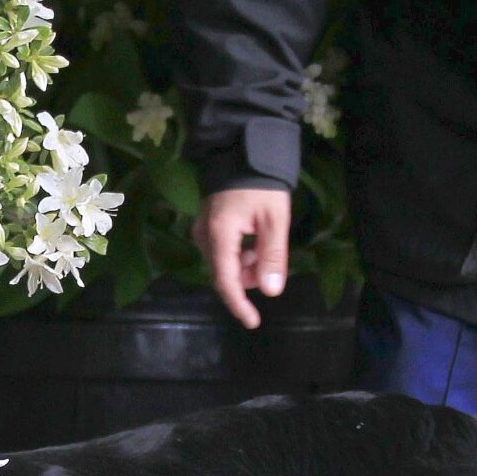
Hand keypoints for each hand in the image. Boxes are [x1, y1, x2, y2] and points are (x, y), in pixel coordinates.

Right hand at [194, 187, 291, 329]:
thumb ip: (272, 256)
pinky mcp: (205, 226)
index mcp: (219, 234)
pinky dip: (239, 254)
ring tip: (264, 244)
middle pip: (224, 272)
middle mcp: (204, 235)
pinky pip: (221, 251)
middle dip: (248, 277)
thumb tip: (270, 291)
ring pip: (223, 263)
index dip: (238, 303)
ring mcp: (201, 230)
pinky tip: (254, 240)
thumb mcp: (275, 220)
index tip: (252, 321)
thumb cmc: (262, 185)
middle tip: (270, 262)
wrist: (242, 154)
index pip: (225, 279)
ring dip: (245, 264)